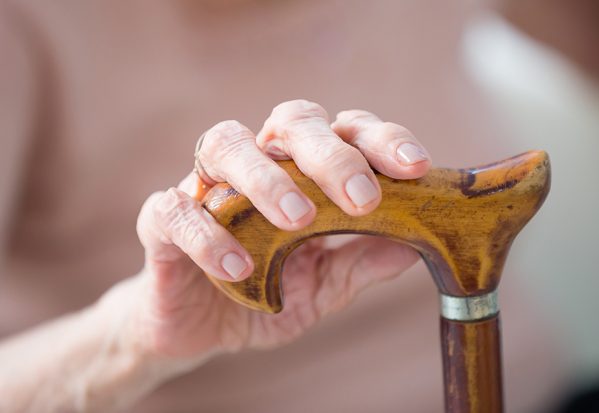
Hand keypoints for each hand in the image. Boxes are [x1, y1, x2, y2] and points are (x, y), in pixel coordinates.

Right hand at [130, 100, 430, 359]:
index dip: (378, 140)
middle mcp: (255, 166)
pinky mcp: (161, 223)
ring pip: (226, 144)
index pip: (342, 131)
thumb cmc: (264, 295)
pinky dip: (206, 234)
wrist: (200, 331)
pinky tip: (238, 268)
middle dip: (329, 154)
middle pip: (290, 121)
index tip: (415, 166)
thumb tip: (422, 244)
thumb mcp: (324, 286)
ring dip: (266, 177)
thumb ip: (363, 261)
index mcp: (299, 172)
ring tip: (298, 219)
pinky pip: (175, 210)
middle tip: (361, 197)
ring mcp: (205, 188)